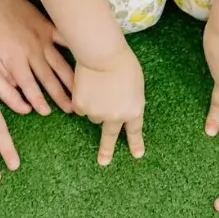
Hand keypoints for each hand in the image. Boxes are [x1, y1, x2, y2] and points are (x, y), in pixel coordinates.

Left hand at [0, 0, 74, 115]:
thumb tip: (15, 88)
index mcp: (15, 59)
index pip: (28, 85)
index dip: (37, 99)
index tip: (46, 112)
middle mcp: (33, 52)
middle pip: (48, 78)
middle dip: (60, 95)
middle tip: (71, 109)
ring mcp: (44, 40)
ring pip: (60, 64)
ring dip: (71, 80)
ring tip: (82, 92)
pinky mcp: (49, 29)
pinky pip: (65, 40)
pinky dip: (76, 49)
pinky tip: (88, 58)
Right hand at [72, 47, 144, 165]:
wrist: (103, 55)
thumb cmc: (123, 63)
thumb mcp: (135, 85)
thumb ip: (129, 101)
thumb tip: (119, 108)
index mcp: (133, 110)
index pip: (134, 131)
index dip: (135, 143)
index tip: (137, 155)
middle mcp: (116, 117)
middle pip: (110, 136)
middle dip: (107, 150)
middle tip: (103, 162)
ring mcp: (97, 114)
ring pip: (93, 115)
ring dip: (94, 105)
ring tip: (98, 86)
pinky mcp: (81, 107)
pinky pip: (81, 107)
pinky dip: (82, 99)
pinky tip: (87, 85)